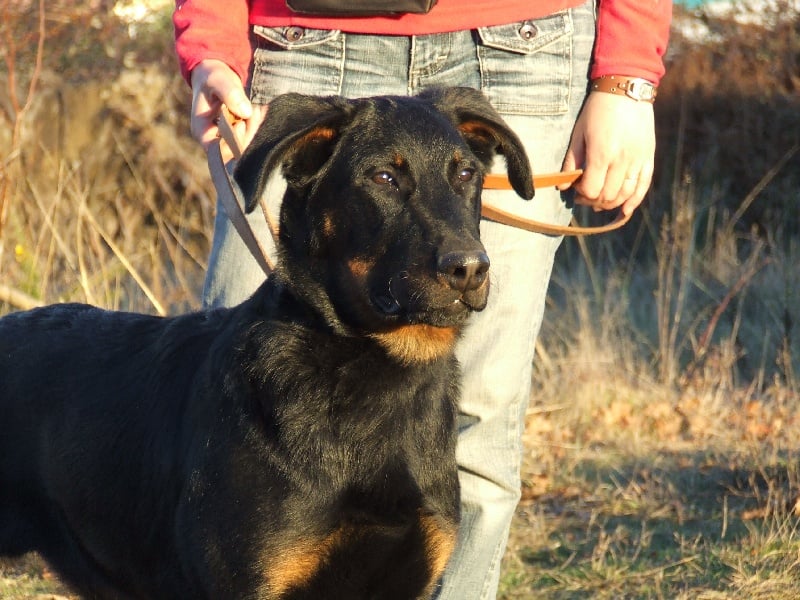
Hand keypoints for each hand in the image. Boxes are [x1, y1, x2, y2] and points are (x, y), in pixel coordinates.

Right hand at [190, 59, 266, 151]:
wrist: (216, 77)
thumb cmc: (212, 78)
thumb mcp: (218, 80)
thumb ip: (229, 93)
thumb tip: (246, 112)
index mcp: (202, 132)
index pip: (220, 151)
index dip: (234, 141)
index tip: (241, 123)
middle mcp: (213, 140)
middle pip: (236, 151)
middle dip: (249, 134)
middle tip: (254, 112)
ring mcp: (226, 139)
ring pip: (246, 144)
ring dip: (255, 129)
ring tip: (255, 109)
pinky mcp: (238, 135)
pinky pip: (251, 137)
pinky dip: (257, 125)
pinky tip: (258, 111)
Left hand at [558, 91, 655, 215]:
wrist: (627, 88)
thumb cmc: (597, 110)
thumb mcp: (578, 134)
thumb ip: (571, 161)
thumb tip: (562, 185)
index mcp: (602, 154)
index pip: (591, 189)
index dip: (581, 194)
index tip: (575, 190)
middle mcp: (622, 160)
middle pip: (608, 196)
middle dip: (593, 201)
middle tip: (585, 196)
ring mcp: (638, 159)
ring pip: (625, 194)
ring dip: (610, 203)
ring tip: (600, 202)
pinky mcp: (649, 157)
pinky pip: (643, 185)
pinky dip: (634, 201)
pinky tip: (625, 210)